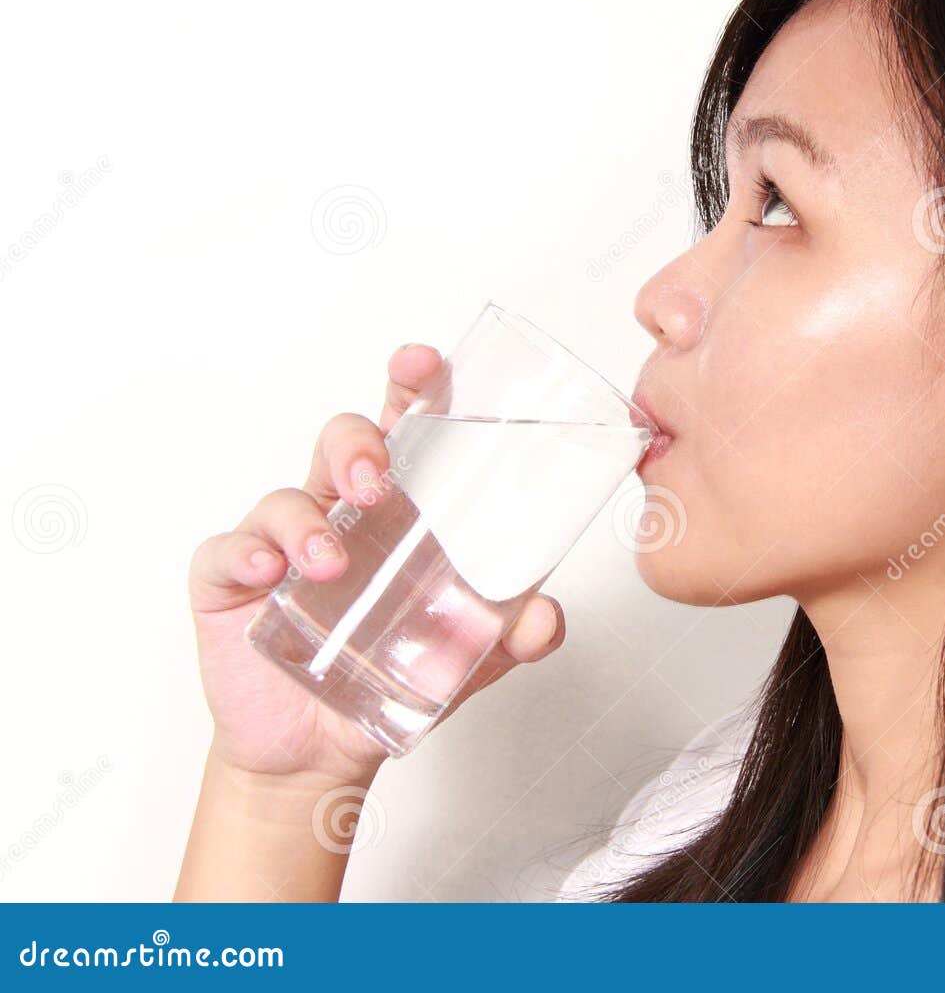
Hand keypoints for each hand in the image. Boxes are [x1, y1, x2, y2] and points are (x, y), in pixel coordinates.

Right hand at [187, 344, 566, 785]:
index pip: (403, 428)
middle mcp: (339, 512)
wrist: (324, 751)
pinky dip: (247, 554)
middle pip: (342, 443)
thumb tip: (544, 619)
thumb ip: (512, 635)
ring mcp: (282, 544)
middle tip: (377, 483)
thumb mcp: (467, 656)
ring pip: (286, 496)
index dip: (409, 386)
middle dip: (358, 445)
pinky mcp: (232, 585)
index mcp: (397, 508)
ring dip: (307, 518)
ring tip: (331, 561)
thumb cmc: (393, 674)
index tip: (424, 364)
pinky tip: (269, 573)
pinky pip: (229, 552)